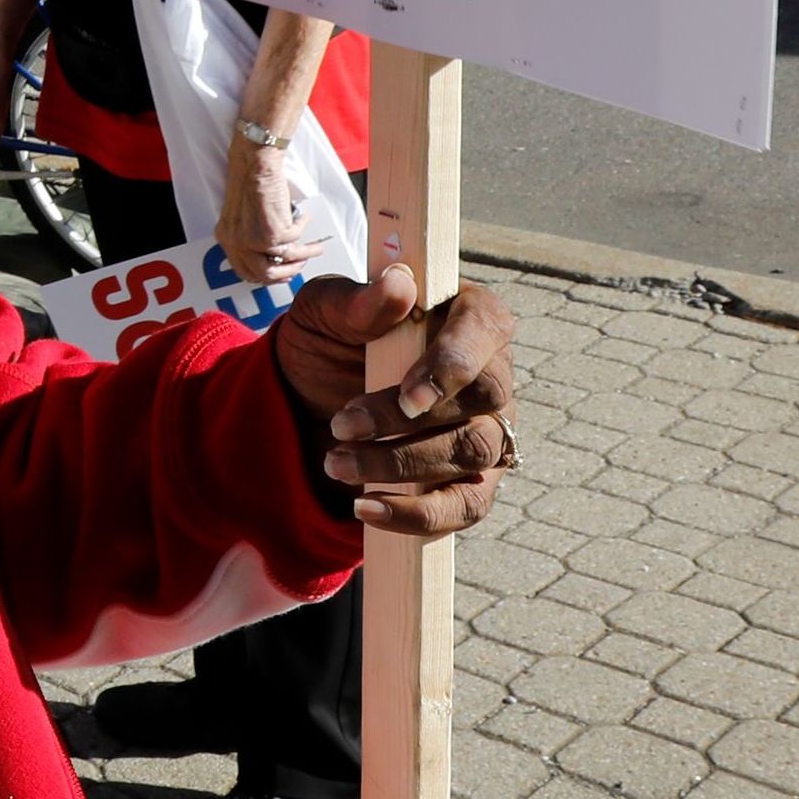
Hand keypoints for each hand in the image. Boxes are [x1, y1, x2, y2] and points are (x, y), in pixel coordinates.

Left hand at [215, 141, 325, 281]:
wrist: (255, 165)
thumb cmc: (250, 183)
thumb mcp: (242, 216)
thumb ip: (249, 236)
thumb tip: (272, 254)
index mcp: (226, 239)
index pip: (244, 271)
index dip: (265, 276)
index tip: (280, 274)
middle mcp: (236, 243)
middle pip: (265, 274)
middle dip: (287, 272)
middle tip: (299, 266)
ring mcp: (254, 241)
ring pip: (284, 261)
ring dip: (303, 256)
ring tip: (315, 249)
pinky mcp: (273, 233)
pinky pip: (295, 239)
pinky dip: (302, 228)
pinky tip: (302, 218)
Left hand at [269, 267, 515, 537]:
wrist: (308, 396)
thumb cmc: (329, 339)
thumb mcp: (324, 312)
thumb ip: (358, 300)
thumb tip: (398, 284)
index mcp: (465, 313)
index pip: (487, 328)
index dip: (455, 365)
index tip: (409, 396)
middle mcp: (491, 371)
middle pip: (484, 399)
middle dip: (408, 422)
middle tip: (341, 428)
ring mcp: (489, 427)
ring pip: (472, 453)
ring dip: (400, 466)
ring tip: (336, 464)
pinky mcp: (473, 479)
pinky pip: (467, 506)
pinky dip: (417, 515)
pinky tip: (366, 510)